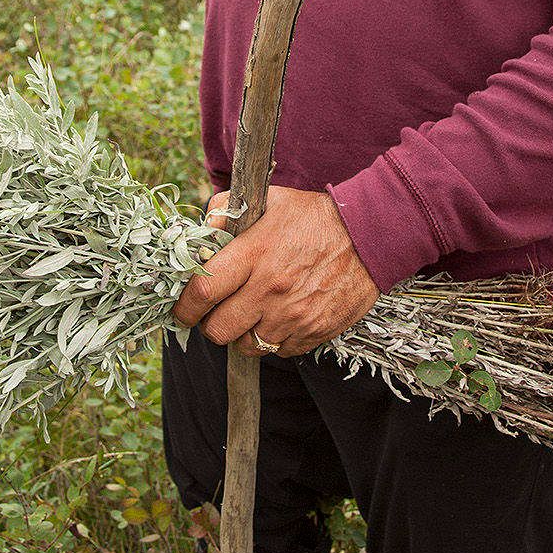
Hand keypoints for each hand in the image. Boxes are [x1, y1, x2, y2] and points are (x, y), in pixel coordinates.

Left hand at [174, 185, 379, 357]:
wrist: (369, 235)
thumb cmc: (314, 216)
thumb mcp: (269, 200)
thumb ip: (225, 210)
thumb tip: (199, 232)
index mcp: (254, 253)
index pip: (202, 291)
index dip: (184, 307)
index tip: (182, 310)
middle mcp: (270, 289)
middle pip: (219, 330)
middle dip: (211, 325)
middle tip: (218, 313)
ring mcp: (293, 315)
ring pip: (247, 346)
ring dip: (243, 334)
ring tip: (251, 315)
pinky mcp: (314, 332)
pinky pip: (279, 351)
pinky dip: (274, 340)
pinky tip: (280, 317)